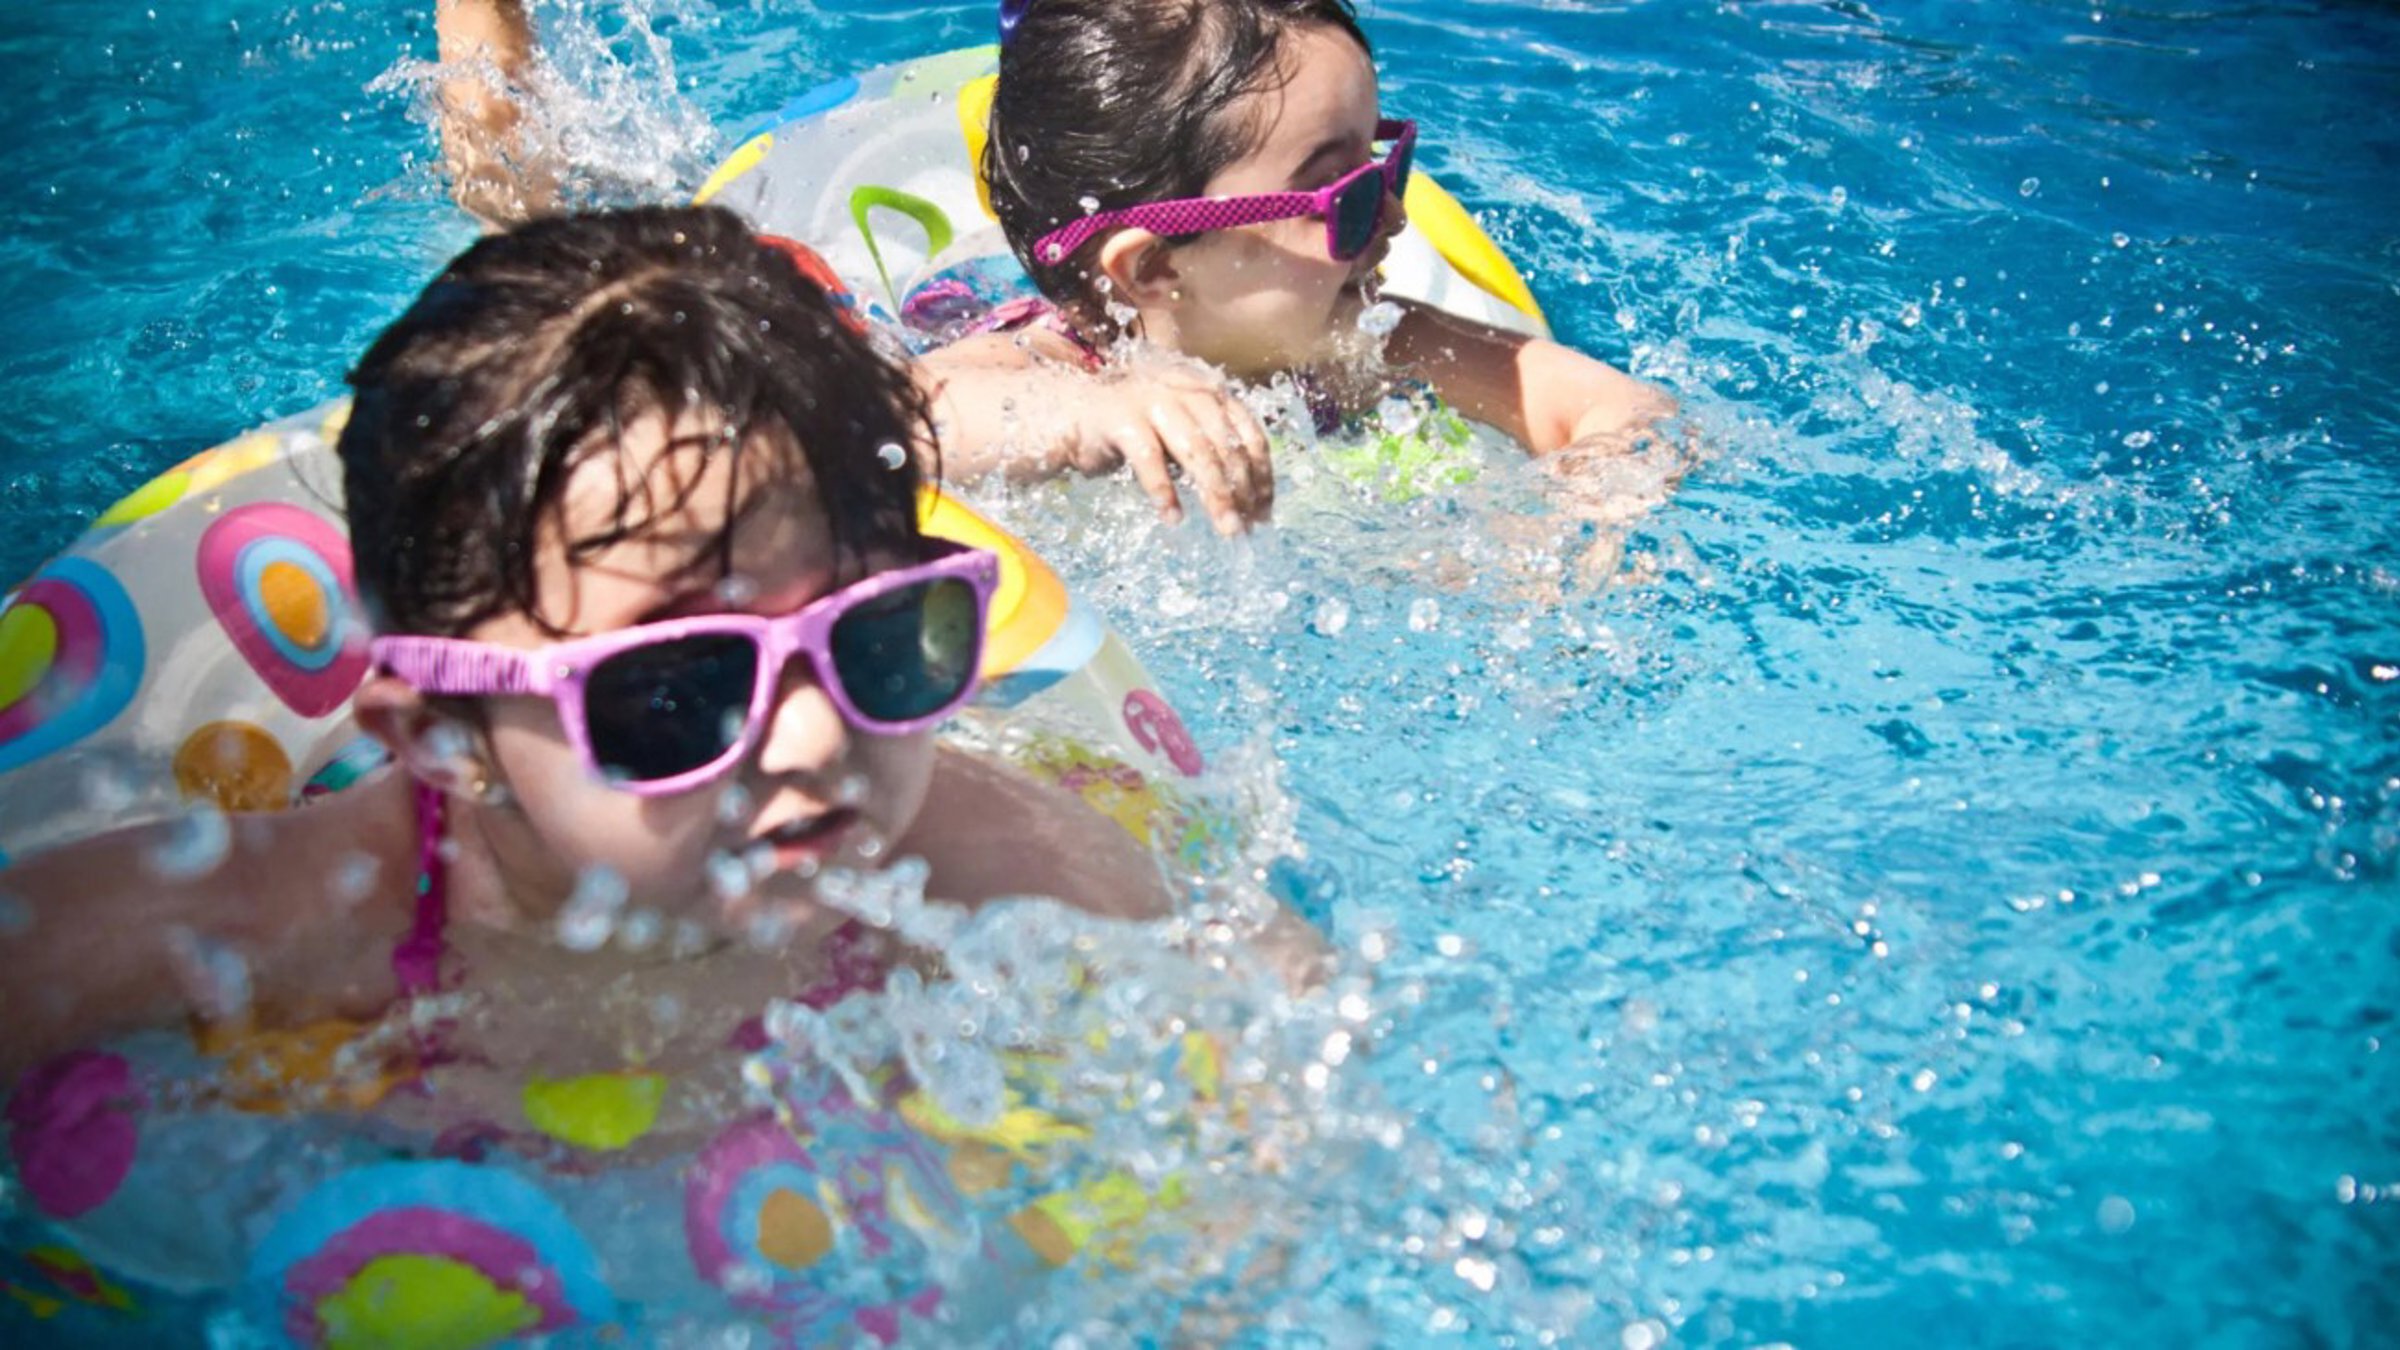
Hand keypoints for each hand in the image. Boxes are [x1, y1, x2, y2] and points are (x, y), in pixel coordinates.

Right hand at [1056, 365, 1274, 534]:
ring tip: (1226, 529)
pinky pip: (1150, 460)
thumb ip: (1212, 453)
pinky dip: (1164, 492)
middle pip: (1227, 447)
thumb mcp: (1182, 435)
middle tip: (1247, 529)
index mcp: (1208, 393)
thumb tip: (1249, 501)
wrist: (1075, 411)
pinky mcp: (1122, 419)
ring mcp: (1154, 402)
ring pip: (1198, 452)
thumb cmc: (1135, 429)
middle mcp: (1186, 391)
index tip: (1265, 512)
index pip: (1249, 434)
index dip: (1262, 475)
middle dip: (1243, 492)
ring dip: (1216, 496)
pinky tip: (1173, 518)